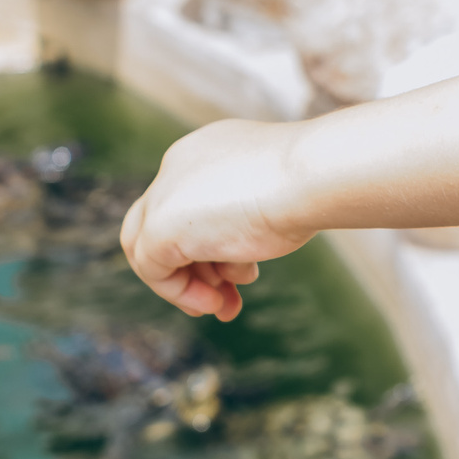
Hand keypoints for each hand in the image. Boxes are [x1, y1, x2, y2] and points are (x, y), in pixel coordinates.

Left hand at [120, 118, 312, 319]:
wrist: (309, 177)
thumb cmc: (304, 186)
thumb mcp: (270, 200)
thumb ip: (242, 219)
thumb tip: (231, 258)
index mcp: (204, 152)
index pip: (187, 204)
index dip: (209, 246)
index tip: (239, 276)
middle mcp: (178, 167)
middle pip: (164, 226)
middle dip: (195, 269)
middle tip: (223, 297)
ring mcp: (164, 194)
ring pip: (149, 248)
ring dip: (186, 286)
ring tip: (224, 306)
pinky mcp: (159, 226)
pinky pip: (152, 269)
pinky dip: (179, 293)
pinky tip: (217, 303)